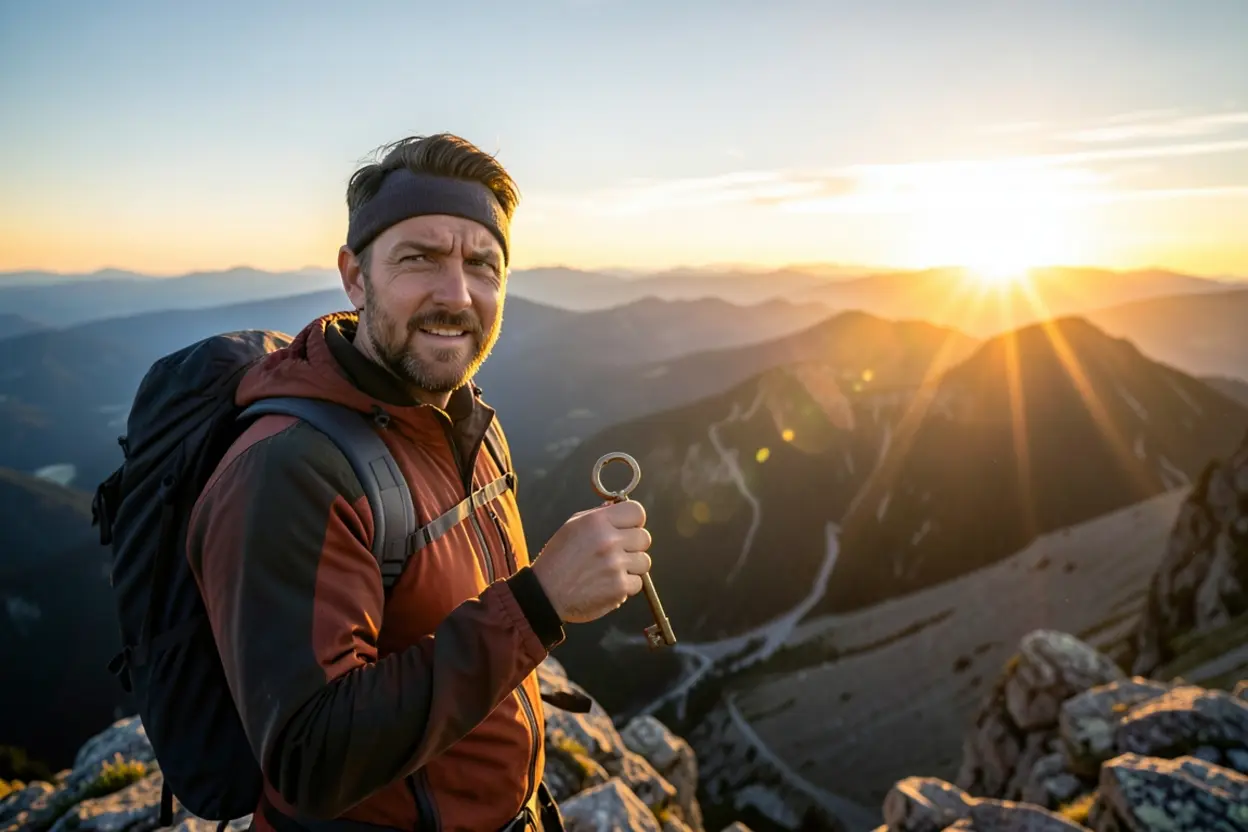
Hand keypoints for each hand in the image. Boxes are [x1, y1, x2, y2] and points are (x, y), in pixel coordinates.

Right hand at [530, 499, 651, 623]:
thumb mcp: (571, 527)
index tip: (627, 529)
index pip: (637, 512)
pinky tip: (608, 584)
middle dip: (633, 545)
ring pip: (644, 561)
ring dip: (631, 567)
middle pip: (645, 537)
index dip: (634, 521)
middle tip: (617, 553)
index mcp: (597, 521)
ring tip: (611, 570)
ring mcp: (616, 565)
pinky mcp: (619, 587)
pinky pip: (638, 582)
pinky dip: (626, 585)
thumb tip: (616, 506)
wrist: (546, 594)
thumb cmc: (558, 559)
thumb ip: (597, 515)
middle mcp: (609, 540)